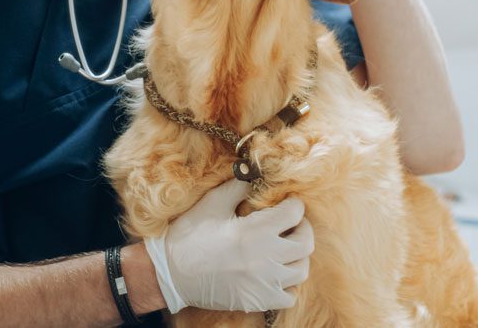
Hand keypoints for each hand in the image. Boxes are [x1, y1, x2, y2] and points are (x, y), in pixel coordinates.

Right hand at [143, 179, 313, 313]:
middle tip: (291, 223)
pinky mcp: (259, 301)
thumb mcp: (212, 203)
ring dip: (296, 256)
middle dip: (302, 228)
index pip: (295, 213)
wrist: (171, 273)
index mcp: (256, 231)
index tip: (287, 203)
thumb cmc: (189, 235)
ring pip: (301, 270)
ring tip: (284, 248)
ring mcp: (265, 283)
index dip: (294, 204)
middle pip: (305, 243)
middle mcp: (266, 258)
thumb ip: (238, 188)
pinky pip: (289, 295)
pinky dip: (287, 284)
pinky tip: (274, 273)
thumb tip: (254, 176)